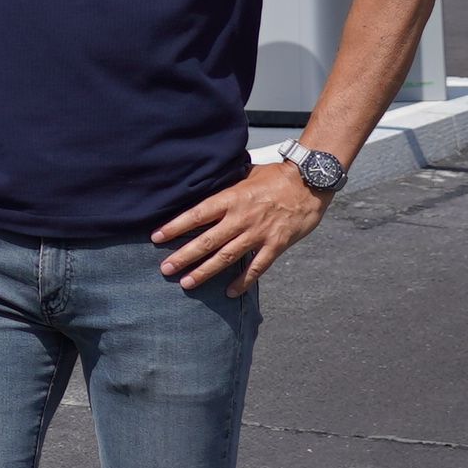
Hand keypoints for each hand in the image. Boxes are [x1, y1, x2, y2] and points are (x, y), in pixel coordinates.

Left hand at [155, 159, 329, 296]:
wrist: (311, 181)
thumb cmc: (276, 176)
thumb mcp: (245, 175)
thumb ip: (226, 186)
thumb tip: (204, 185)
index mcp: (231, 198)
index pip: (197, 215)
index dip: (175, 227)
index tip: (157, 237)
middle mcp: (241, 218)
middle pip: (207, 241)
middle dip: (184, 256)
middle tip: (165, 269)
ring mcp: (259, 233)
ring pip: (227, 257)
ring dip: (205, 271)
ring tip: (187, 283)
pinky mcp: (276, 245)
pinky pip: (257, 267)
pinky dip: (243, 282)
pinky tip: (229, 292)